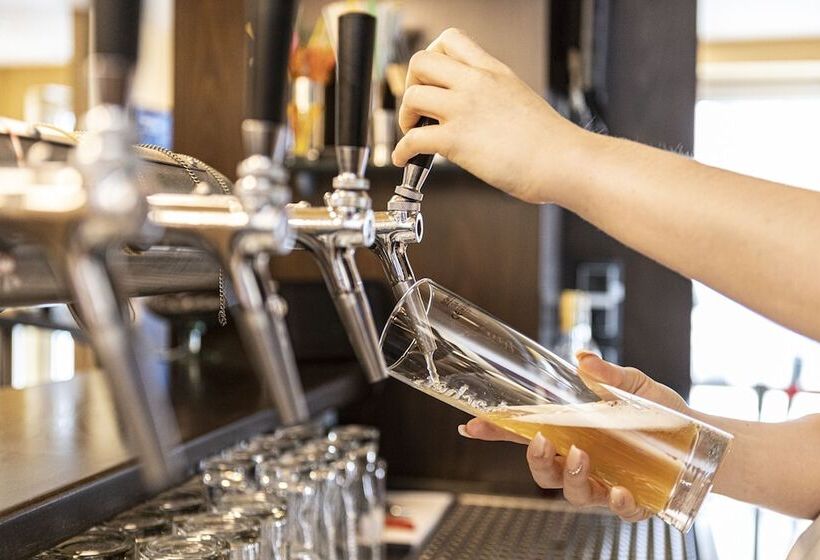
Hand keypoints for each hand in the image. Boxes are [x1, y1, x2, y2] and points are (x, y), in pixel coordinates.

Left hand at [392, 28, 590, 204]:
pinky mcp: (457, 139)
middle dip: (411, 83)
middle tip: (418, 107)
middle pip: (421, 60)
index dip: (432, 57)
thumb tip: (482, 117)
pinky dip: (401, 151)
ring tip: (412, 132)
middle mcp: (476, 84)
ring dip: (404, 116)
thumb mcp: (521, 101)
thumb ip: (496, 99)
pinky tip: (405, 160)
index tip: (433, 80)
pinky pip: (413, 139)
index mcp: (493, 72)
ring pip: (412, 95)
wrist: (564, 161)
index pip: (450, 39)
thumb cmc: (552, 142)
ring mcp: (465, 109)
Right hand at [458, 352, 689, 521]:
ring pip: (569, 492)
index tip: (472, 426)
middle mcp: (582, 461)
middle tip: (544, 442)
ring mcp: (603, 483)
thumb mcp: (636, 386)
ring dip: (569, 476)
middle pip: (541, 470)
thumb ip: (608, 375)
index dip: (498, 431)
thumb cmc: (662, 414)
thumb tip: (584, 359)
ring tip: (582, 457)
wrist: (702, 438)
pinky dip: (615, 502)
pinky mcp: (631, 502)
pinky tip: (620, 491)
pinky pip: (615, 510)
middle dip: (534, 460)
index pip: (528, 432)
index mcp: (574, 432)